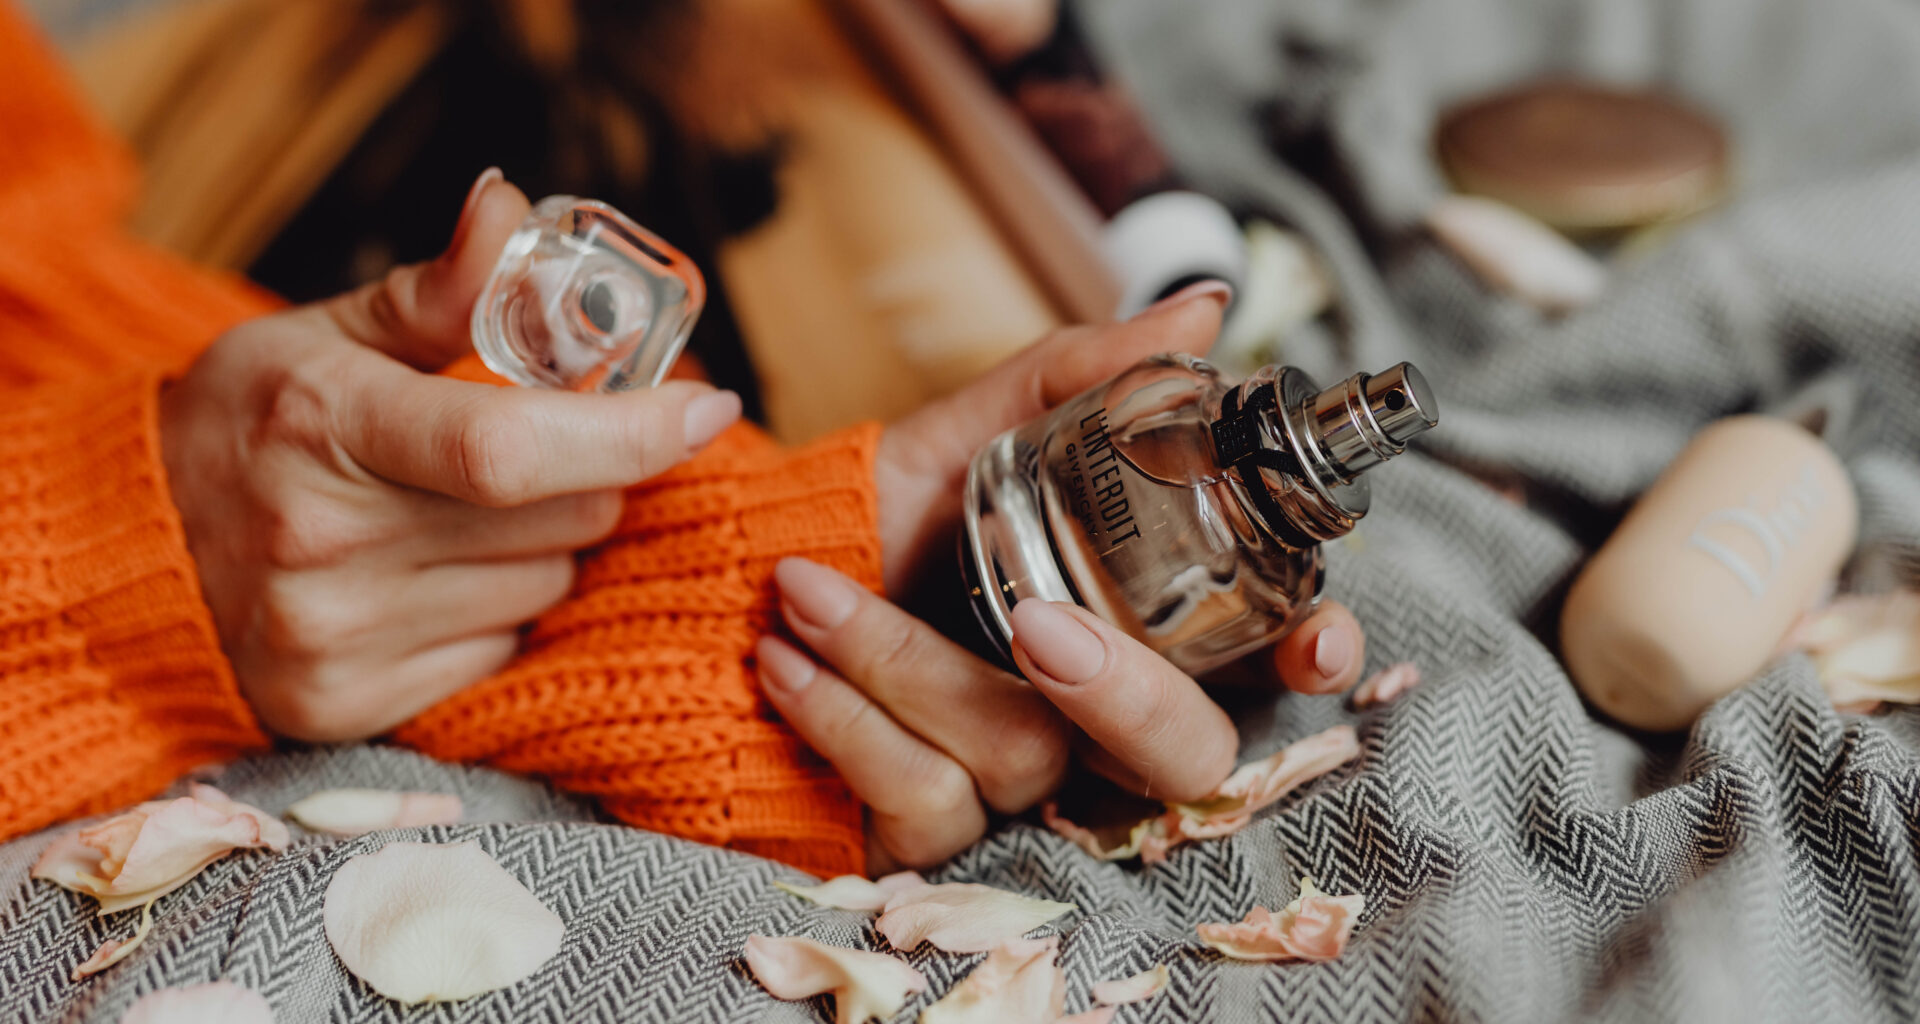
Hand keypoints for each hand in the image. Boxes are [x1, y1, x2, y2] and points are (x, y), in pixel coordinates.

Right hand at [161, 171, 742, 741]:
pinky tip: (438, 573)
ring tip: (469, 511)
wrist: (132, 551)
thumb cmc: (244, 426)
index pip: (510, 447)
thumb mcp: (322, 336)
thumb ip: (438, 291)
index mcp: (323, 426)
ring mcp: (335, 637)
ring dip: (548, 542)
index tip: (708, 405)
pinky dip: (502, 606)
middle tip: (556, 441)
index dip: (630, 431)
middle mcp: (325, 544)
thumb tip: (511, 210)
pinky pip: (503, 645)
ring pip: (547, 584)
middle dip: (593, 472)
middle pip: (561, 518)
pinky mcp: (348, 705)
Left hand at [761, 290, 1366, 869]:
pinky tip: (787, 656)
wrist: (733, 589)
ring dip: (902, 665)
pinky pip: (925, 802)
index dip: (1308, 659)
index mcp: (1126, 623)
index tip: (1315, 643)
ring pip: (1021, 758)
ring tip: (808, 593)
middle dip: (1123, 692)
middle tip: (1036, 622)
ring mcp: (1012, 789)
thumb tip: (1203, 312)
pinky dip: (847, 716)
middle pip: (1184, 755)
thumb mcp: (962, 436)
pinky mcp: (926, 840)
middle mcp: (1087, 719)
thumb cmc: (872, 522)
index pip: (1260, 661)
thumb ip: (1077, 379)